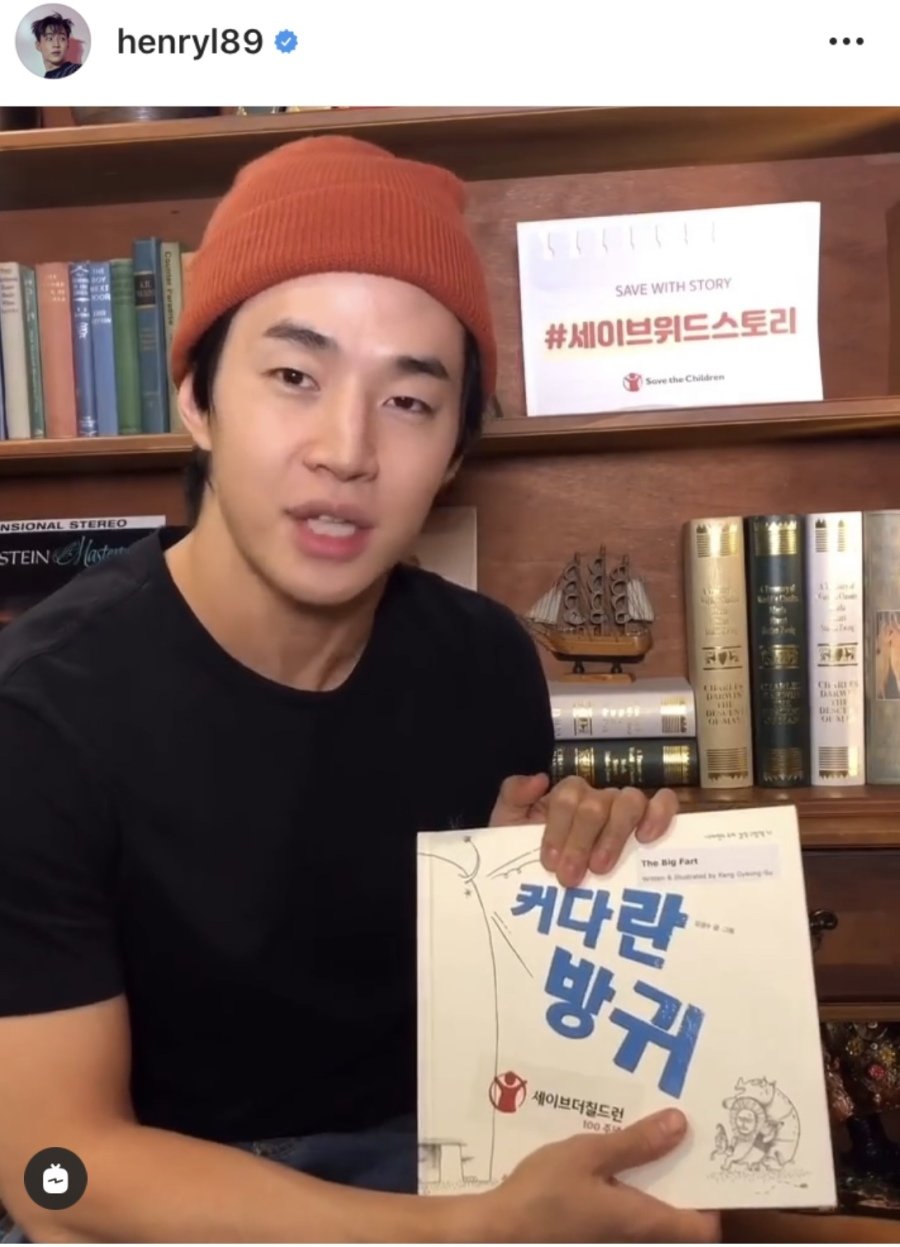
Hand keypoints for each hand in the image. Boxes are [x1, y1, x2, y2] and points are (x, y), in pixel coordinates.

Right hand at [473, 1107, 720, 1243]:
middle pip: (680, 1225)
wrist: (496, 1234)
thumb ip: (635, 1143)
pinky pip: (626, 1220)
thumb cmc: (543, 1194)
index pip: (704, 1228)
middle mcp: (637, 1241)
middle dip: (683, 1185)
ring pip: (651, 1221)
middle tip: (678, 1140)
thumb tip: (681, 1125)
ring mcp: (613, 1242)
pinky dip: (629, 1197)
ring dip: (654, 1189)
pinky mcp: (593, 1239)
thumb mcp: (588, 1155)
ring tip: (646, 1146)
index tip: (707, 1162)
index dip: (714, 1200)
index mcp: (644, 1223)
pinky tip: (610, 1168)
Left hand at [489, 773, 677, 887]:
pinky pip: (664, 802)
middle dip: (581, 842)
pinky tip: (648, 837)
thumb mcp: (509, 827)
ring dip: (614, 835)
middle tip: (570, 876)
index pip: (567, 796)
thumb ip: (513, 797)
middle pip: (596, 803)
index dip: (557, 829)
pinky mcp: (654, 823)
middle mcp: (599, 799)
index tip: (549, 863)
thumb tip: (539, 779)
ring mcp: (626, 810)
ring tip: (602, 868)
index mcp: (567, 798)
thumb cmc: (533, 857)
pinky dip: (659, 812)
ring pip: (628, 802)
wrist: (547, 890)